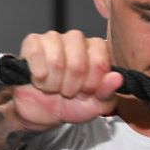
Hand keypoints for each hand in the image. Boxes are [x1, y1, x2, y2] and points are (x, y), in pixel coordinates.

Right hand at [8, 30, 122, 131]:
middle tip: (68, 91)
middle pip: (78, 64)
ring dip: (53, 84)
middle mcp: (76, 39)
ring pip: (56, 62)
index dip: (92, 83)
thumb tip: (117, 78)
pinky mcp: (33, 41)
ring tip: (54, 87)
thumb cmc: (71, 104)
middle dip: (72, 87)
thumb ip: (108, 93)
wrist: (42, 112)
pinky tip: (40, 79)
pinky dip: (39, 76)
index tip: (87, 91)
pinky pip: (36, 55)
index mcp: (96, 50)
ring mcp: (54, 38)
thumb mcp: (95, 105)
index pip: (100, 62)